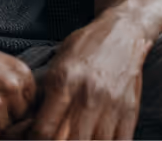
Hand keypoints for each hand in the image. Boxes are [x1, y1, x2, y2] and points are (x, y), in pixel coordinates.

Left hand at [30, 13, 149, 140]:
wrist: (124, 31)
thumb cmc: (87, 46)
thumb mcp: (59, 61)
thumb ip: (47, 92)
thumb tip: (31, 124)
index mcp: (65, 80)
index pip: (44, 130)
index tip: (34, 138)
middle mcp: (88, 95)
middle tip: (55, 137)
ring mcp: (111, 105)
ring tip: (75, 136)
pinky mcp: (130, 111)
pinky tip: (94, 138)